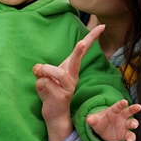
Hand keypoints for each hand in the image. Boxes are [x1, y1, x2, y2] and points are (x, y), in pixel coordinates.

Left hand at [32, 24, 104, 140]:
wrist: (53, 114)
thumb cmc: (50, 93)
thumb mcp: (43, 78)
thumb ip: (41, 70)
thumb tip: (38, 68)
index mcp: (71, 69)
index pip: (82, 51)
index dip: (91, 38)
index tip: (102, 26)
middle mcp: (73, 76)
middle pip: (76, 60)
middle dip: (79, 50)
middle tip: (82, 43)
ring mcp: (69, 86)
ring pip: (57, 72)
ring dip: (45, 71)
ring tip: (41, 74)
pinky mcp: (63, 95)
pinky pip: (46, 83)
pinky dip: (39, 85)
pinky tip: (43, 92)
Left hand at [86, 99, 140, 140]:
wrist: (103, 131)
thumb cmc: (100, 121)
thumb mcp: (94, 120)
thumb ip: (92, 119)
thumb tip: (88, 119)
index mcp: (113, 110)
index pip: (118, 106)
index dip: (121, 104)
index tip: (125, 101)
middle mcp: (121, 116)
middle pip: (128, 111)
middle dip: (134, 108)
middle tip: (139, 107)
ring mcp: (124, 125)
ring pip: (131, 122)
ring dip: (134, 123)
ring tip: (134, 125)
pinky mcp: (125, 134)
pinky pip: (130, 135)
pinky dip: (131, 138)